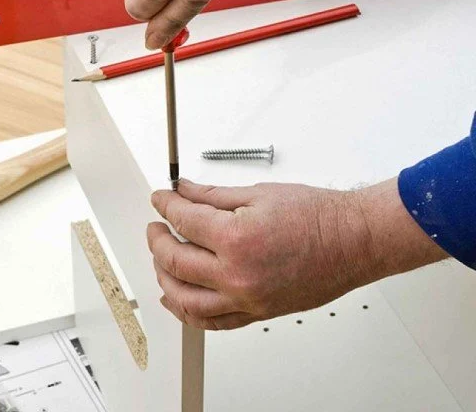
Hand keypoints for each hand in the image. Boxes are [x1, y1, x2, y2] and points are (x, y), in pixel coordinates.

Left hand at [147, 178, 447, 329]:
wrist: (356, 242)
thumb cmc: (318, 218)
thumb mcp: (258, 194)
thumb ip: (211, 195)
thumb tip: (183, 190)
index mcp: (237, 239)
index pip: (182, 221)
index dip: (165, 206)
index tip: (160, 200)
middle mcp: (238, 274)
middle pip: (174, 261)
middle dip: (157, 241)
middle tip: (155, 228)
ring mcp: (247, 299)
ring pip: (185, 299)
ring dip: (164, 279)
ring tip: (159, 261)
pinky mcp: (257, 312)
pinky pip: (212, 321)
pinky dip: (188, 311)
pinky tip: (177, 298)